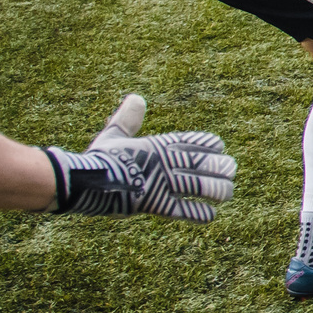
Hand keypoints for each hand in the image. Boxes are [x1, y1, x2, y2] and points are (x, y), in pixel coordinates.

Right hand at [46, 98, 236, 220]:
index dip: (211, 146)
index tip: (220, 148)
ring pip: (204, 186)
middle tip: (231, 171)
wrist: (82, 180)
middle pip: (207, 163)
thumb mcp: (114, 133)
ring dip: (219, 190)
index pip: (197, 141)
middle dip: (222, 168)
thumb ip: (129, 118)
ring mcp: (163, 183)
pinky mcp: (156, 204)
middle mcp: (166, 162)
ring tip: (227, 193)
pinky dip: (200, 213)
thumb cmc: (99, 158)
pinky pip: (186, 210)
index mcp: (159, 144)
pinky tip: (210, 214)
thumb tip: (135, 97)